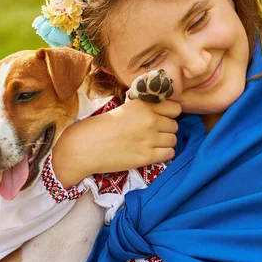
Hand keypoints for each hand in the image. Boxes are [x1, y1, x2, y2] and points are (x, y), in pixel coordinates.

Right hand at [51, 99, 180, 188]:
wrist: (86, 146)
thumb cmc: (102, 126)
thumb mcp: (126, 108)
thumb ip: (145, 107)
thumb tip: (164, 110)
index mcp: (144, 105)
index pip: (175, 107)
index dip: (170, 114)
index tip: (162, 118)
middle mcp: (150, 120)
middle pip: (175, 125)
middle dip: (167, 129)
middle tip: (153, 133)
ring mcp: (150, 139)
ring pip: (174, 140)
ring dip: (166, 142)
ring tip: (152, 144)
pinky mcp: (147, 157)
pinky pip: (170, 154)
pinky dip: (164, 154)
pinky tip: (152, 153)